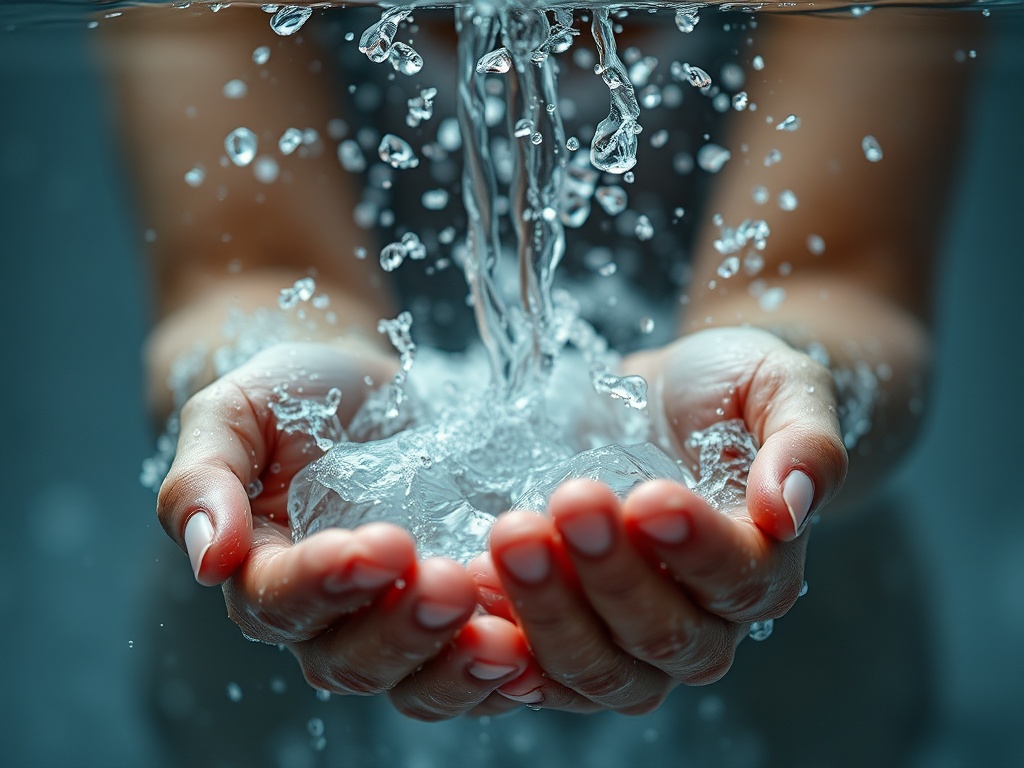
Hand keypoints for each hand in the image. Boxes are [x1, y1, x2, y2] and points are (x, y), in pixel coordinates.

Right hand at [157, 341, 529, 718]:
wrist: (361, 395)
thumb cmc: (291, 399)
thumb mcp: (232, 415)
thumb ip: (202, 478)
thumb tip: (205, 557)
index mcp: (262, 575)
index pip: (280, 601)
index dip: (326, 583)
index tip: (380, 546)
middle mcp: (323, 621)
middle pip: (350, 660)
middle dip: (401, 629)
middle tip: (448, 584)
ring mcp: (390, 627)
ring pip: (413, 682)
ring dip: (455, 667)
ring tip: (504, 641)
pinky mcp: (449, 623)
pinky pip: (469, 669)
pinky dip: (502, 672)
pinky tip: (536, 653)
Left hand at [471, 327, 847, 712]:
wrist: (670, 401)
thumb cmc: (729, 392)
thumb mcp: (780, 388)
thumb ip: (805, 441)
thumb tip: (793, 506)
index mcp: (762, 568)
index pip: (738, 579)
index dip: (695, 546)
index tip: (650, 499)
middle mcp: (705, 624)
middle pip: (661, 635)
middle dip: (608, 574)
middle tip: (567, 502)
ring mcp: (634, 643)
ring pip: (597, 666)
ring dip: (547, 610)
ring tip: (510, 536)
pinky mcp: (574, 636)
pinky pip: (539, 667)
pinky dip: (505, 641)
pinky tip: (472, 592)